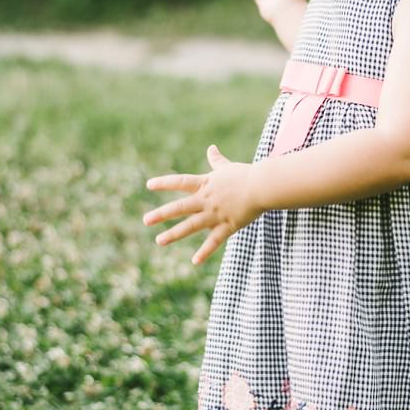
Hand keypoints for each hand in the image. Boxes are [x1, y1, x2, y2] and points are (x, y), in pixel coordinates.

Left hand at [143, 144, 260, 264]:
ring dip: (174, 234)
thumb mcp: (227, 167)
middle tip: (145, 220)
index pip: (181, 182)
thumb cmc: (246, 175)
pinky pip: (214, 241)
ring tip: (159, 241)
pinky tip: (194, 261)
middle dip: (162, 214)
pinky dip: (204, 252)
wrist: (264, 187)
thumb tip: (211, 148)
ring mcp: (216, 214)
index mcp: (205, 185)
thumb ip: (216, 161)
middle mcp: (206, 200)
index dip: (164, 183)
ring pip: (191, 226)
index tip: (148, 184)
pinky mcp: (227, 226)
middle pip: (180, 207)